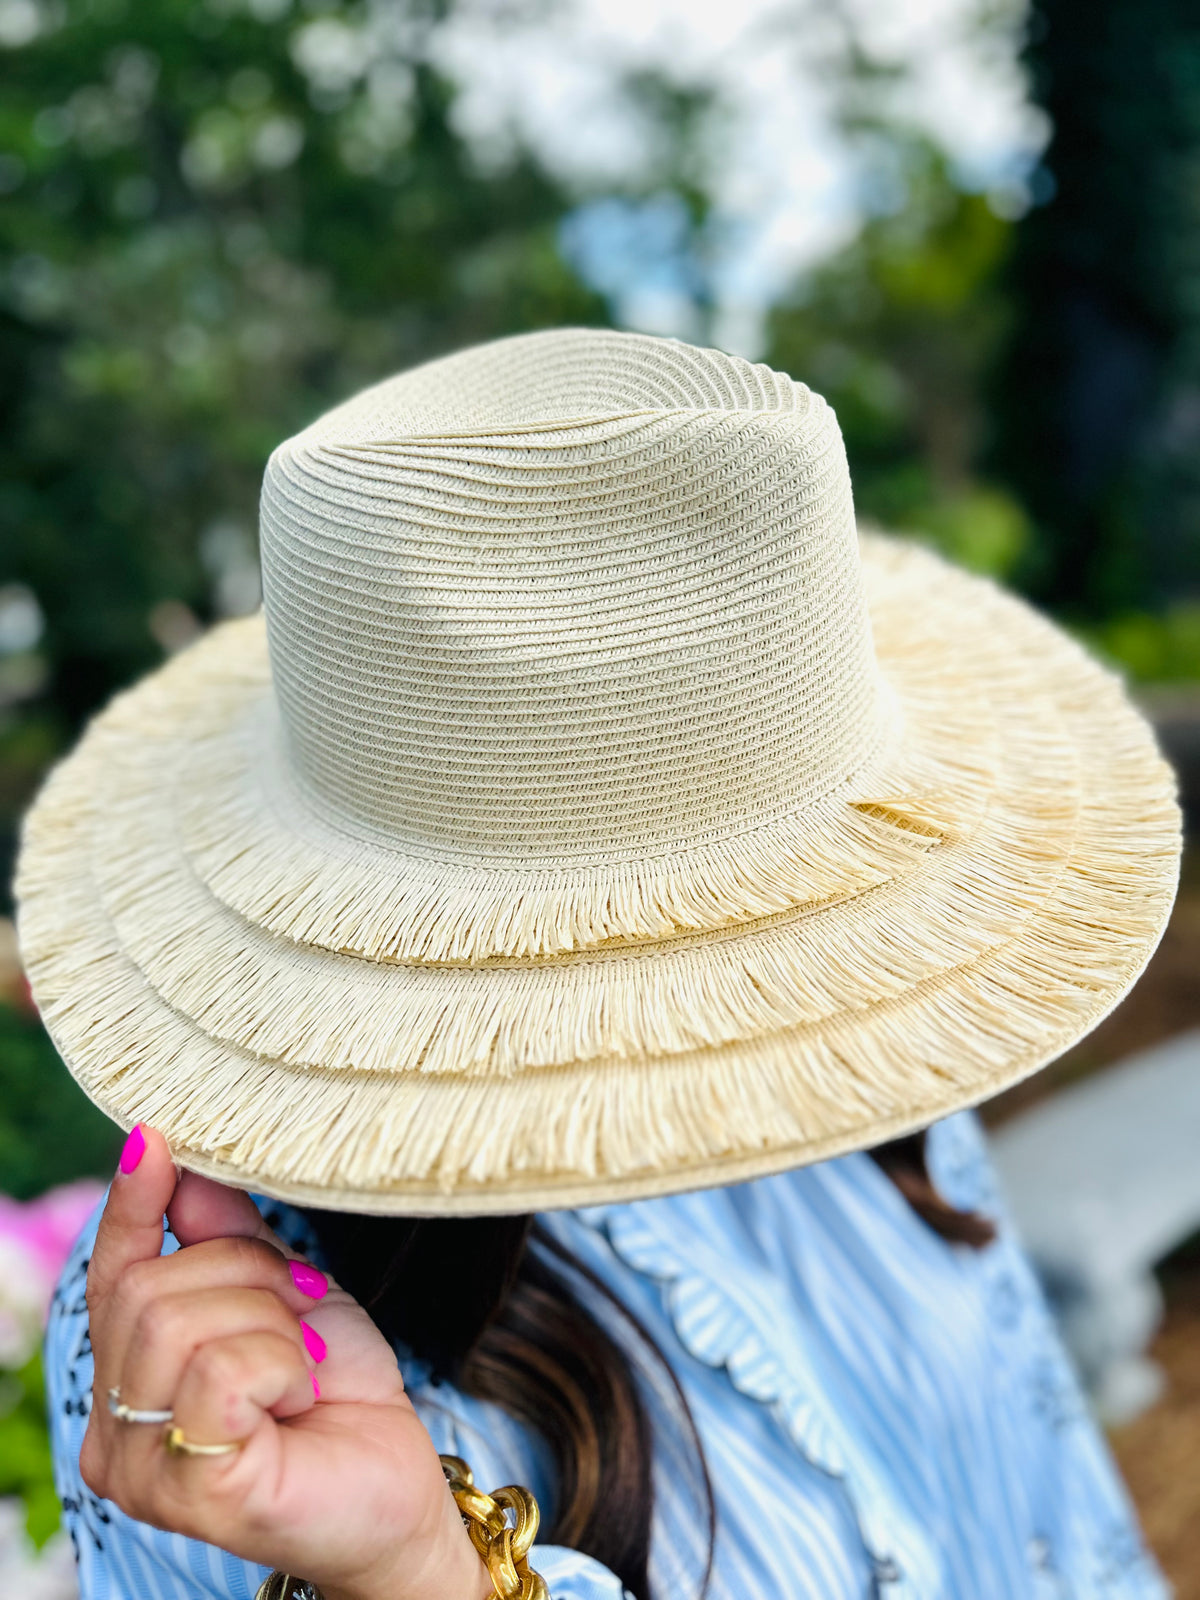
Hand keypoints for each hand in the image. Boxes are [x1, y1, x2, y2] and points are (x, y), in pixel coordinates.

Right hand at [81, 1126, 491, 1599]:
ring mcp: (143, 1469)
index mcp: (128, 1377)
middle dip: (248, 1277)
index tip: (153, 1139)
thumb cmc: (337, 1391)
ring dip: (270, 1325)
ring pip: (181, 1324)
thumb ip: (227, 1235)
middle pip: (151, 1290)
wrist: (398, 1482)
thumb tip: (178, 1159)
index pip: (111, 1275)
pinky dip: (281, 1364)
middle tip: (301, 1316)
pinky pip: (222, 1372)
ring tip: (303, 1364)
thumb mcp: (285, 1290)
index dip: (132, 1205)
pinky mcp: (192, 1492)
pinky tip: (300, 1398)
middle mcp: (114, 1429)